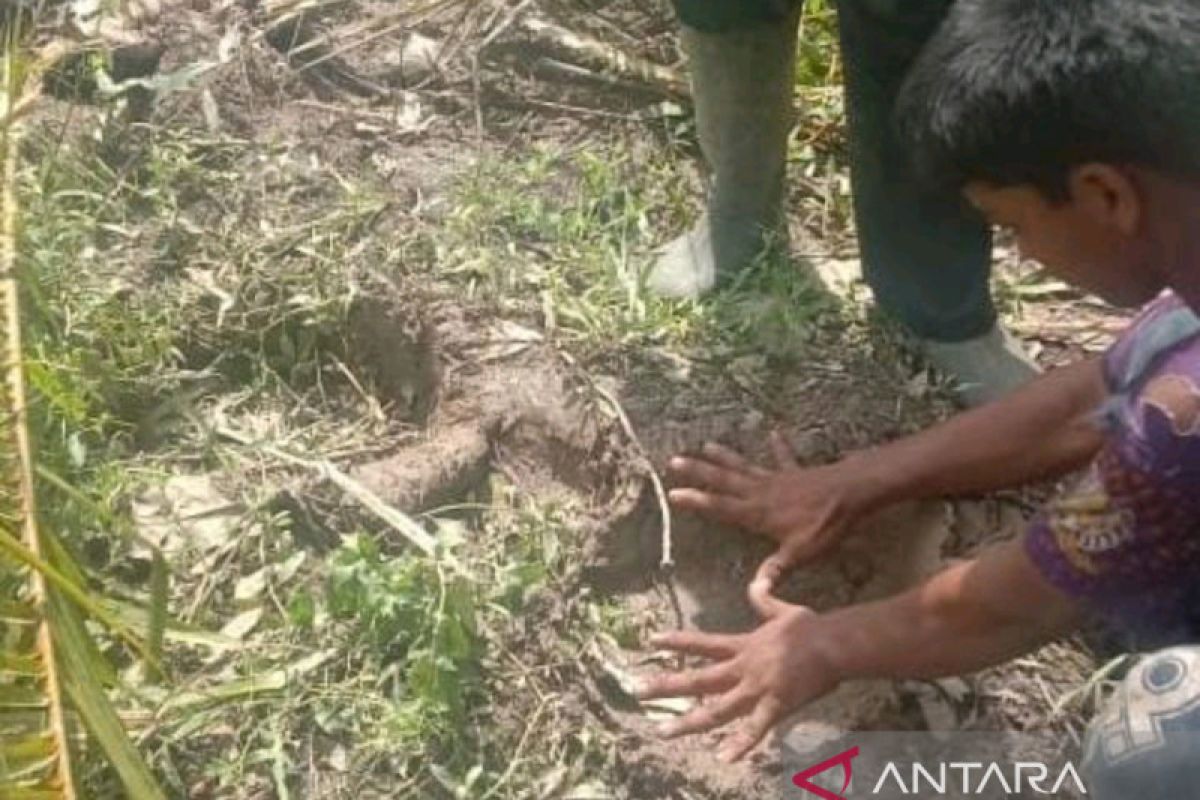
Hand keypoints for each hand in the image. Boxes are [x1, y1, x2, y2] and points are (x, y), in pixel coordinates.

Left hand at [635, 580, 839, 761]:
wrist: (832, 642)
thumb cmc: (811, 626)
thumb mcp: (782, 608)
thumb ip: (764, 598)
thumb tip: (754, 582)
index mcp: (743, 645)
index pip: (702, 643)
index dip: (676, 641)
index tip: (650, 640)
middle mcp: (742, 668)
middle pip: (698, 678)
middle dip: (666, 684)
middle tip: (636, 690)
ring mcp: (756, 688)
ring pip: (715, 709)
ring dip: (688, 721)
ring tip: (662, 731)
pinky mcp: (775, 706)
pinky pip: (755, 730)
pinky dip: (739, 745)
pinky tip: (723, 758)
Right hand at [667, 433, 872, 583]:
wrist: (850, 493)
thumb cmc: (825, 526)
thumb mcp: (799, 553)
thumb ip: (775, 570)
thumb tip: (755, 593)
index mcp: (757, 513)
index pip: (720, 507)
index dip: (696, 501)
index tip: (673, 493)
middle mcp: (761, 493)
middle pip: (724, 481)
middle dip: (698, 471)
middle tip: (674, 460)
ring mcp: (776, 479)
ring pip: (744, 466)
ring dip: (725, 456)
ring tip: (705, 445)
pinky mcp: (794, 472)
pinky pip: (783, 457)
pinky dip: (778, 446)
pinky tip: (773, 431)